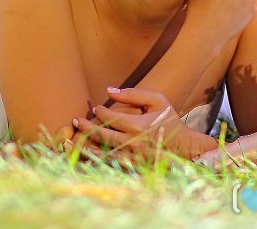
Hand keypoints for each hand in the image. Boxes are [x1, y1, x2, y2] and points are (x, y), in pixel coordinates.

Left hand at [72, 87, 216, 160]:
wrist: (185, 148)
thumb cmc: (169, 120)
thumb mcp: (157, 101)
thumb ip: (133, 94)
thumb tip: (109, 89)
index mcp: (137, 125)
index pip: (110, 117)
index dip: (100, 111)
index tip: (96, 108)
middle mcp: (132, 142)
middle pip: (101, 135)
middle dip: (86, 127)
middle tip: (76, 121)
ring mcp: (132, 157)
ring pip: (102, 151)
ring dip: (86, 145)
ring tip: (71, 140)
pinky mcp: (132, 167)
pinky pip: (110, 163)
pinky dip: (96, 160)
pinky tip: (86, 155)